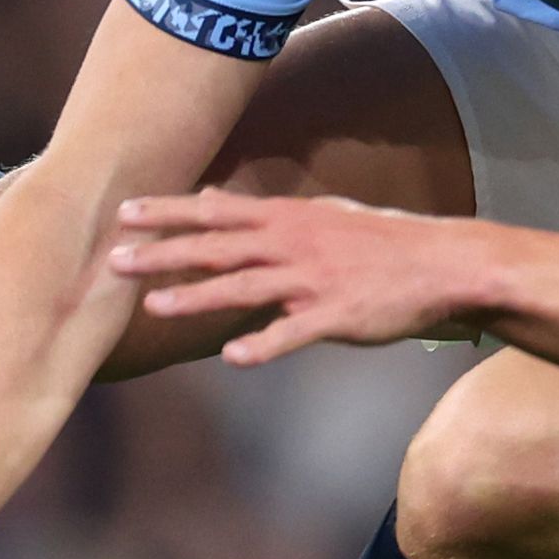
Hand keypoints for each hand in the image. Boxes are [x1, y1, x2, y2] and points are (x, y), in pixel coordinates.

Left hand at [107, 189, 482, 365]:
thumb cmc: (380, 241)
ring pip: (244, 287)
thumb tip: (210, 200)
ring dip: (197, 296)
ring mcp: (313, 280)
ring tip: (154, 306)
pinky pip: (294, 332)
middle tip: (114, 259)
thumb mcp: (320, 214)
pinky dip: (264, 344)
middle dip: (163, 253)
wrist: (443, 264)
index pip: (214, 212)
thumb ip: (262, 213)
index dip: (166, 213)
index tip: (123, 214)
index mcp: (287, 219)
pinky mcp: (337, 315)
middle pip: (216, 247)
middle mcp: (293, 243)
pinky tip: (233, 358)